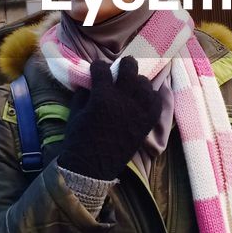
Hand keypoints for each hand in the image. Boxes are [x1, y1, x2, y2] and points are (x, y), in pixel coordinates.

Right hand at [57, 57, 162, 181]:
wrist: (91, 167)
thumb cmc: (79, 139)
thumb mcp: (75, 112)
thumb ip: (84, 93)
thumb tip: (91, 82)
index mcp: (102, 96)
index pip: (103, 68)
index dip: (98, 67)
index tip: (97, 69)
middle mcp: (123, 99)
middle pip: (130, 67)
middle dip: (123, 65)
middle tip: (119, 70)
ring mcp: (138, 110)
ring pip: (144, 82)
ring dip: (137, 81)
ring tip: (131, 87)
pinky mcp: (147, 122)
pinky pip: (156, 101)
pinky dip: (150, 97)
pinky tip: (142, 98)